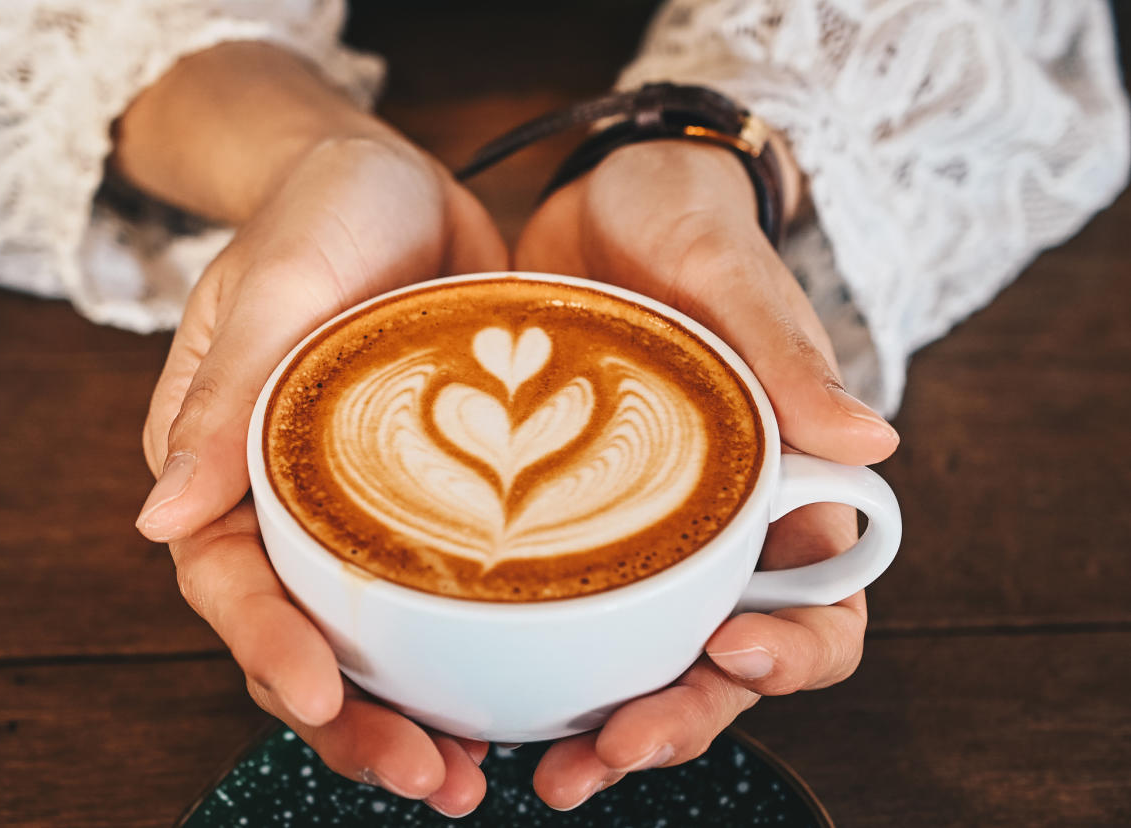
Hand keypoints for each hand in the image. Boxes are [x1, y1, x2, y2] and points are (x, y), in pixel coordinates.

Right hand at [122, 44, 505, 816]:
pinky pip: (450, 589)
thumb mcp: (273, 286)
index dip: (270, 647)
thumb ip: (222, 401)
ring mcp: (363, 511)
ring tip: (469, 775)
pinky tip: (520, 700)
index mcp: (222, 468)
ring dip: (415, 713)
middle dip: (353, 721)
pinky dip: (476, 649)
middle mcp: (287, 507)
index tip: (321, 697)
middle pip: (307, 638)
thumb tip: (155, 520)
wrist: (398, 181)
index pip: (229, 581)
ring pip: (379, 638)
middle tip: (425, 778)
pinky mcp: (437, 499)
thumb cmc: (319, 214)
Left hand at [515, 139, 899, 807]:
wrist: (598, 199)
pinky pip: (555, 613)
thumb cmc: (684, 226)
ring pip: (636, 663)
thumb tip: (877, 439)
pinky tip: (476, 700)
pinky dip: (529, 669)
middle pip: (720, 667)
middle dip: (677, 717)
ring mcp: (639, 536)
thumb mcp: (728, 273)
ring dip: (600, 726)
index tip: (736, 650)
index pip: (823, 605)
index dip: (795, 651)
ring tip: (544, 769)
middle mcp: (717, 533)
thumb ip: (790, 351)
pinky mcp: (562, 523)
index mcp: (785, 490)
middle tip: (610, 748)